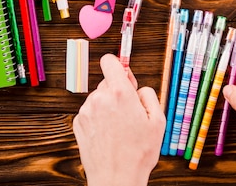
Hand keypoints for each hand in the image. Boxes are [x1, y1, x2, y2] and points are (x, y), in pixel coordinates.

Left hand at [73, 54, 165, 185]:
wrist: (116, 177)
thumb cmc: (138, 153)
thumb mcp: (157, 121)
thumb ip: (148, 95)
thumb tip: (138, 86)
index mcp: (119, 93)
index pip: (110, 61)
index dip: (118, 65)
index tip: (123, 74)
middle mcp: (99, 98)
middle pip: (106, 82)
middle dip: (118, 92)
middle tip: (129, 112)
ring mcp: (86, 110)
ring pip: (98, 98)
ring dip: (107, 107)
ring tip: (119, 128)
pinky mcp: (78, 122)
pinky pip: (90, 112)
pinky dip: (98, 118)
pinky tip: (108, 134)